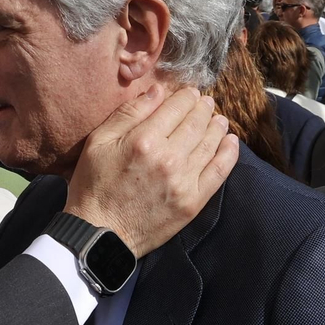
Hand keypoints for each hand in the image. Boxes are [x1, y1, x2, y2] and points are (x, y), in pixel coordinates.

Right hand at [63, 85, 237, 257]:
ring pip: (210, 143)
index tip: (190, 93)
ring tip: (218, 119)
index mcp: (143, 140)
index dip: (186, 96)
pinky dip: (228, 153)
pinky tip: (230, 141)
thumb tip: (157, 91)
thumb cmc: (93, 186)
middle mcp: (168, 158)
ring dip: (217, 126)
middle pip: (196, 122)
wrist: (99, 234)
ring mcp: (183, 182)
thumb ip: (129, 114)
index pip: (176, 107)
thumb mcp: (98, 142)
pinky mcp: (192, 202)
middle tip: (206, 103)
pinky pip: (219, 171)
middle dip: (204, 108)